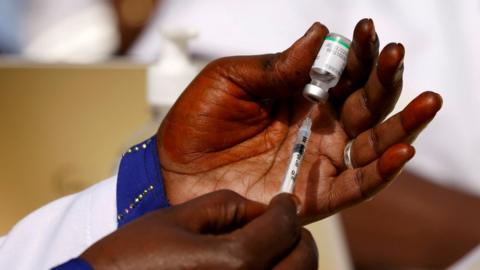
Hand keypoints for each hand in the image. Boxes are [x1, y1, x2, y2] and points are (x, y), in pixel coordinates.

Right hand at [81, 190, 316, 269]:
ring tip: (266, 244)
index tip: (283, 201)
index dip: (286, 209)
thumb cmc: (131, 259)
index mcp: (232, 263)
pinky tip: (251, 265)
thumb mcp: (176, 219)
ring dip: (288, 260)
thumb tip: (262, 209)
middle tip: (280, 224)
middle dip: (295, 237)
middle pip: (302, 262)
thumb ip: (226, 206)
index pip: (284, 229)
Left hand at [157, 19, 441, 221]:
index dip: (359, 53)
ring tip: (428, 101)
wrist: (172, 168)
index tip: (368, 31)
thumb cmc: (197, 120)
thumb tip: (321, 33)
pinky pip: (356, 186)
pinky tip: (402, 151)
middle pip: (366, 104)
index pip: (343, 73)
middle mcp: (318, 127)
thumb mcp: (230, 79)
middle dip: (387, 79)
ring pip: (373, 144)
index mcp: (300, 96)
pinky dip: (381, 172)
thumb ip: (277, 65)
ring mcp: (318, 161)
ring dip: (403, 124)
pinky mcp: (313, 196)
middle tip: (397, 55)